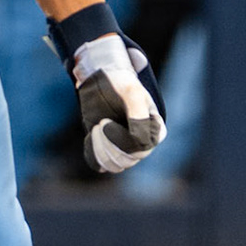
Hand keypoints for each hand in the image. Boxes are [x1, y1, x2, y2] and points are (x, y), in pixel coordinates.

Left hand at [65, 32, 166, 173]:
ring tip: (94, 128)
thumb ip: (139, 114)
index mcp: (155, 129)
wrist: (102, 80)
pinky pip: (100, 165)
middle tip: (99, 123)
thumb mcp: (131, 91)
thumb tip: (141, 143)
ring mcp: (126, 149)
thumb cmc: (120, 83)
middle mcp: (143, 143)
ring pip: (115, 165)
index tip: (104, 122)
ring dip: (100, 149)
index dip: (121, 140)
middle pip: (128, 159)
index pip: (141, 148)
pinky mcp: (108, 151)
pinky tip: (90, 137)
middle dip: (108, 143)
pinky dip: (92, 154)